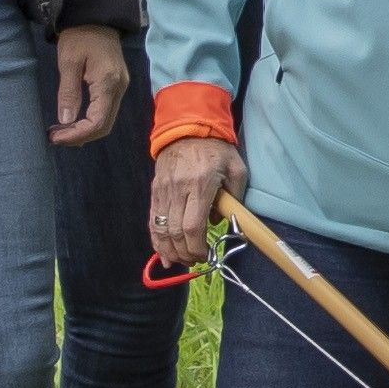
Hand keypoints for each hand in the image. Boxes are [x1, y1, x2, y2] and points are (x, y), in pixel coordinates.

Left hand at [49, 27, 131, 148]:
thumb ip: (68, 92)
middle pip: (104, 126)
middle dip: (80, 136)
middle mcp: (119, 88)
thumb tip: (66, 121)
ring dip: (84, 130)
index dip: (76, 135)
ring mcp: (121, 87)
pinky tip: (74, 120)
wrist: (96, 16)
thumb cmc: (79, 35)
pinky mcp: (117, 84)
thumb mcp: (68, 62)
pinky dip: (90, 120)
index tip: (55, 137)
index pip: (97, 122)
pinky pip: (106, 110)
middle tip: (55, 137)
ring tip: (61, 131)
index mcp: (108, 83)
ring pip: (106, 120)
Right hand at [149, 135, 243, 272]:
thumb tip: (219, 223)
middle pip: (175, 232)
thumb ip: (233, 198)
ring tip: (180, 261)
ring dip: (169, 250)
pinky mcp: (155, 190)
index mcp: (200, 185)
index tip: (205, 255)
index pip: (193, 225)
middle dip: (185, 253)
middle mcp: (178, 189)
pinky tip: (162, 254)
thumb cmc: (216, 149)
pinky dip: (156, 240)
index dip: (197, 247)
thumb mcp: (236, 170)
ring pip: (161, 229)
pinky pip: (153, 220)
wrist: (188, 126)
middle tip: (195, 261)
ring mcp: (163, 190)